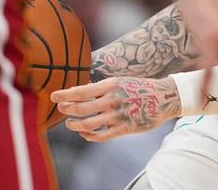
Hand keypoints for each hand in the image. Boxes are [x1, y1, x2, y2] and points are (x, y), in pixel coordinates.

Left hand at [52, 77, 180, 141]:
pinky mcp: (123, 128)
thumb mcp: (120, 81)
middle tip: (61, 109)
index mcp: (111, 85)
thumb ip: (100, 88)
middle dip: (67, 109)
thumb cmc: (139, 88)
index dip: (65, 94)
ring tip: (70, 123)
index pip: (81, 91)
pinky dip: (88, 136)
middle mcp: (112, 99)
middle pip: (81, 108)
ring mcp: (117, 115)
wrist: (164, 97)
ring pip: (87, 124)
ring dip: (74, 125)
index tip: (53, 97)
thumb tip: (77, 92)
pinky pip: (100, 136)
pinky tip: (84, 133)